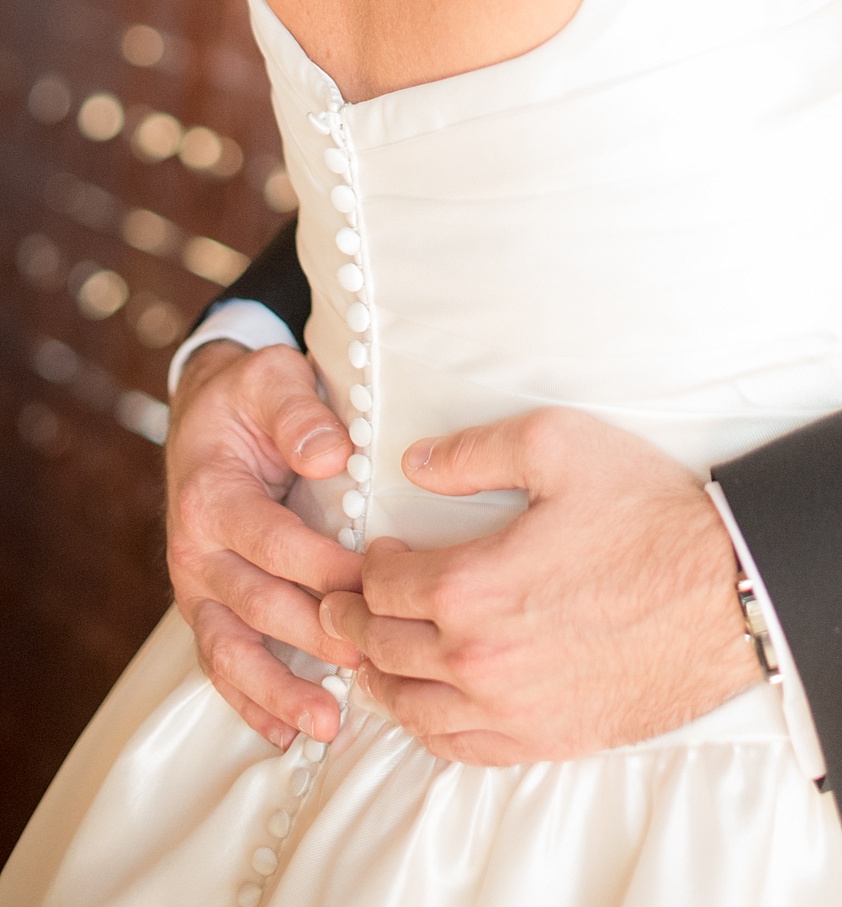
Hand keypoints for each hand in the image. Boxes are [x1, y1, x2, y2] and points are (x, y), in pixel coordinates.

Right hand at [166, 342, 363, 748]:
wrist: (206, 413)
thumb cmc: (250, 397)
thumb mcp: (272, 379)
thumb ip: (300, 414)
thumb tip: (333, 454)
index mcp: (211, 496)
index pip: (271, 542)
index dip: (322, 567)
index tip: (374, 584)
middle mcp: (194, 551)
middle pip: (257, 605)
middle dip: (315, 636)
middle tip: (372, 658)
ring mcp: (197, 589)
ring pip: (232, 652)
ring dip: (279, 692)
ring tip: (327, 723)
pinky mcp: (207, 610)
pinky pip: (222, 664)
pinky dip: (250, 703)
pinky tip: (285, 735)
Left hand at [320, 408, 758, 764]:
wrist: (726, 592)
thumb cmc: (650, 515)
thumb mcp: (562, 445)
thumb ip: (475, 451)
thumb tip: (415, 462)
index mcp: (472, 585)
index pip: (382, 583)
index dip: (366, 562)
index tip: (374, 550)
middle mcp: (477, 658)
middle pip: (382, 645)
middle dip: (355, 618)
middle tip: (346, 601)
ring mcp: (508, 709)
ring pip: (407, 705)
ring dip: (379, 675)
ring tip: (374, 651)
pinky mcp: (539, 738)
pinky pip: (455, 745)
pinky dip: (425, 723)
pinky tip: (424, 702)